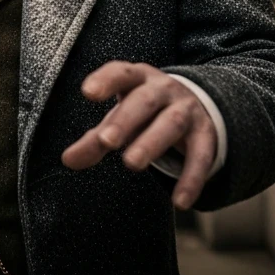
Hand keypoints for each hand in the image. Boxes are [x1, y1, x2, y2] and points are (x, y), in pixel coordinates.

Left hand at [61, 61, 216, 209]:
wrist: (198, 102)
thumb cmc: (146, 110)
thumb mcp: (120, 118)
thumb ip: (95, 139)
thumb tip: (68, 160)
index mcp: (138, 79)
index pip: (121, 73)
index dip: (105, 80)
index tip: (87, 92)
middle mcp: (164, 89)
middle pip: (145, 100)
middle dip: (125, 119)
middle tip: (106, 141)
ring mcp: (187, 109)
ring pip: (172, 123)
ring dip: (152, 142)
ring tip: (131, 163)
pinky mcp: (207, 133)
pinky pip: (201, 155)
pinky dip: (191, 178)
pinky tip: (179, 202)